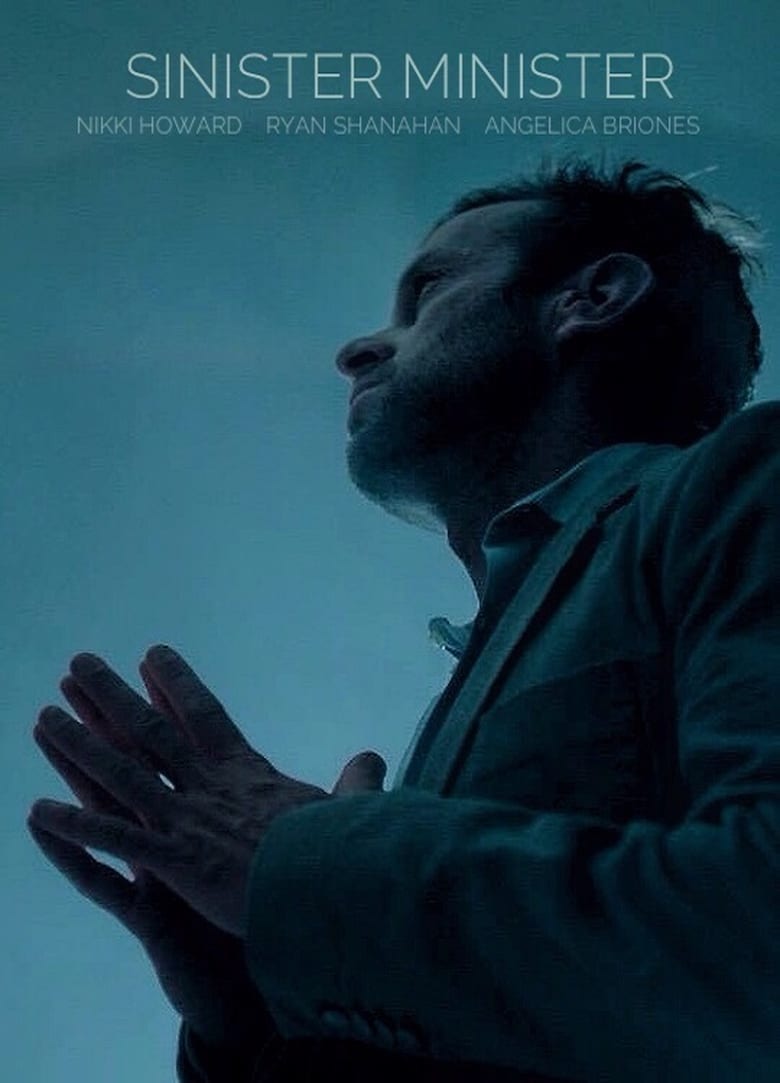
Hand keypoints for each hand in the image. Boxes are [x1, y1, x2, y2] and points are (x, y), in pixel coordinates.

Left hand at [27, 645, 378, 939]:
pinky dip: (77, 825)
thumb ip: (354, 781)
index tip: (152, 656)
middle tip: (79, 664)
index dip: (176, 685)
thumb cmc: (344, 850)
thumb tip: (372, 757)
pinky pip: (117, 840)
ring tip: (44, 715)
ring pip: (123, 774)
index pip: (204, 716)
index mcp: (246, 772)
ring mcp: (188, 821)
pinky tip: (37, 810)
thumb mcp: (349, 809)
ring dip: (81, 745)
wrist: (335, 886)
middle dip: (112, 696)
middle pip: (150, 732)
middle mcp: (208, 787)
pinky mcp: (175, 861)